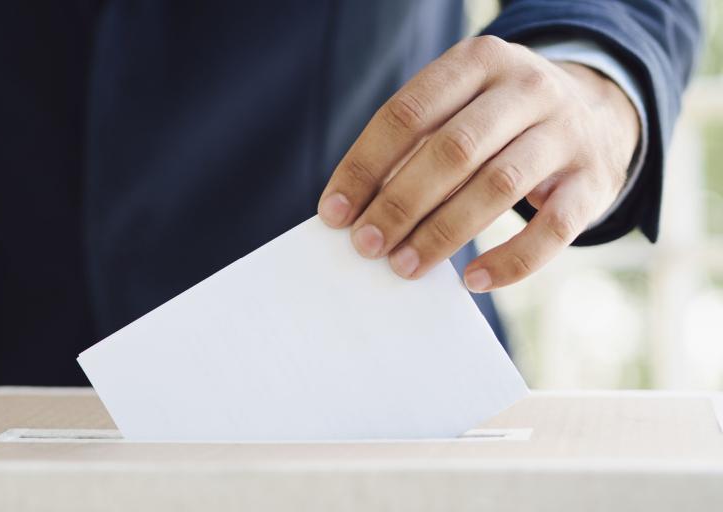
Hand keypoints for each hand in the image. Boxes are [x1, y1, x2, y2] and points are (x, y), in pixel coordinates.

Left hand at [317, 36, 639, 291]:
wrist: (596, 112)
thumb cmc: (500, 121)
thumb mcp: (461, 109)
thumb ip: (416, 148)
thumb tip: (360, 211)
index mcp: (479, 60)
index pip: (408, 113)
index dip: (365, 166)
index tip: (335, 212)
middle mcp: (526, 87)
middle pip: (452, 150)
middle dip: (400, 204)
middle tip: (367, 245)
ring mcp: (567, 132)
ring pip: (497, 186)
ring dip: (443, 233)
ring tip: (404, 266)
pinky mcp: (594, 180)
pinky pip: (553, 229)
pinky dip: (511, 261)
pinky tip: (474, 280)